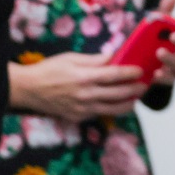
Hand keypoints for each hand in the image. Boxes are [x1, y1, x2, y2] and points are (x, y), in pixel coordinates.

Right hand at [7, 53, 144, 121]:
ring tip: (136, 98)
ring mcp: (83, 109)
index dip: (130, 72)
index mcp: (84, 77)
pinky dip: (111, 109)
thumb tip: (112, 56)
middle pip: (118, 93)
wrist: (29, 90)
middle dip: (135, 89)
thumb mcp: (70, 58)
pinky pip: (100, 113)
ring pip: (113, 109)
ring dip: (128, 103)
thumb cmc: (48, 70)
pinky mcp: (79, 117)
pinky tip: (118, 104)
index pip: (114, 75)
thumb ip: (93, 59)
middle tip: (145, 85)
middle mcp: (86, 95)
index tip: (140, 70)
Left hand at [148, 0, 174, 87]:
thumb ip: (165, 10)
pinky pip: (168, 79)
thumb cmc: (156, 39)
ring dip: (171, 59)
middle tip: (174, 36)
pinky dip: (163, 77)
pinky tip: (156, 73)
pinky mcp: (167, 79)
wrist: (144, 63)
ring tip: (159, 52)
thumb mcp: (158, 24)